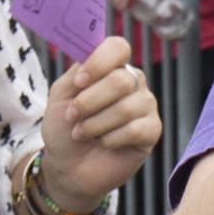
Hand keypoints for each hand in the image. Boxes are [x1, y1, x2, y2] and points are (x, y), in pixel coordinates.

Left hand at [41, 38, 161, 201]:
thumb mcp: (61, 95)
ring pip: (127, 107)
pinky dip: (111, 139)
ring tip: (83, 134)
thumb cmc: (65, 129)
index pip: (118, 47)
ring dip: (96, 124)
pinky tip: (104, 144)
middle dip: (90, 102)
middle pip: (121, 80)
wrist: (68, 166)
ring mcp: (145, 106)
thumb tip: (90, 58)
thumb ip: (76, 73)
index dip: (98, 63)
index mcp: (110, 67)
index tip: (79, 83)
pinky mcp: (152, 131)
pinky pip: (136, 129)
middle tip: (73, 116)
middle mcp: (132, 82)